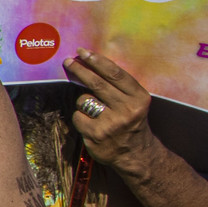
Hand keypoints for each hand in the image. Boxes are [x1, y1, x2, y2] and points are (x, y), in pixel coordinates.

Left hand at [63, 47, 155, 171]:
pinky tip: (91, 125)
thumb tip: (88, 63)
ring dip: (83, 102)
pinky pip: (78, 117)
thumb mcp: (134, 102)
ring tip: (95, 111)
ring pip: (84, 100)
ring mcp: (111, 123)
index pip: (115, 74)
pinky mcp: (96, 135)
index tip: (83, 52)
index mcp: (139, 98)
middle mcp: (127, 110)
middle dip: (80, 70)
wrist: (136, 155)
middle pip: (97, 83)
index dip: (97, 61)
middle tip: (68, 61)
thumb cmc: (131, 122)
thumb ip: (116, 86)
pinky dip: (80, 118)